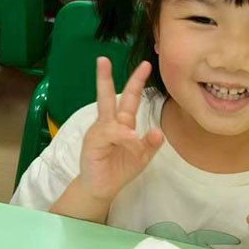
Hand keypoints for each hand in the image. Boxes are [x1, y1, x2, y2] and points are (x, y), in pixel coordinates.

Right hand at [77, 58, 163, 202]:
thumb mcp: (142, 157)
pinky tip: (128, 141)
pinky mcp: (92, 143)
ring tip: (134, 145)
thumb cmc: (118, 170)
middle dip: (104, 78)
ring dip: (124, 130)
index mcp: (120, 123)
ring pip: (111, 119)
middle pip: (106, 97)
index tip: (145, 65)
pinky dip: (120, 137)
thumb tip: (157, 131)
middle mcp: (107, 124)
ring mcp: (98, 132)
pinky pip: (108, 134)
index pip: (128, 98)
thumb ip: (151, 144)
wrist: (101, 188)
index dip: (136, 82)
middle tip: (102, 59)